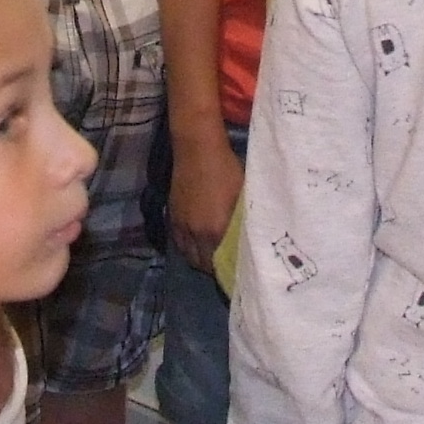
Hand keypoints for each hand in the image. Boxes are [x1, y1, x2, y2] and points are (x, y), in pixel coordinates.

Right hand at [169, 130, 244, 271]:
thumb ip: (243, 222)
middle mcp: (196, 233)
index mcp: (216, 230)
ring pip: (188, 255)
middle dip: (213, 268)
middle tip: (226, 267)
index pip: (221, 263)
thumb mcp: (242, 196)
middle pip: (202, 264)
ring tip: (211, 258)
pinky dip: (187, 248)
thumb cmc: (227, 169)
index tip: (239, 274)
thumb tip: (251, 240)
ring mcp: (182, 225)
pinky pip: (178, 242)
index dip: (228, 271)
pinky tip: (197, 245)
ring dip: (199, 259)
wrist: (198, 149)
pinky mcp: (172, 216)